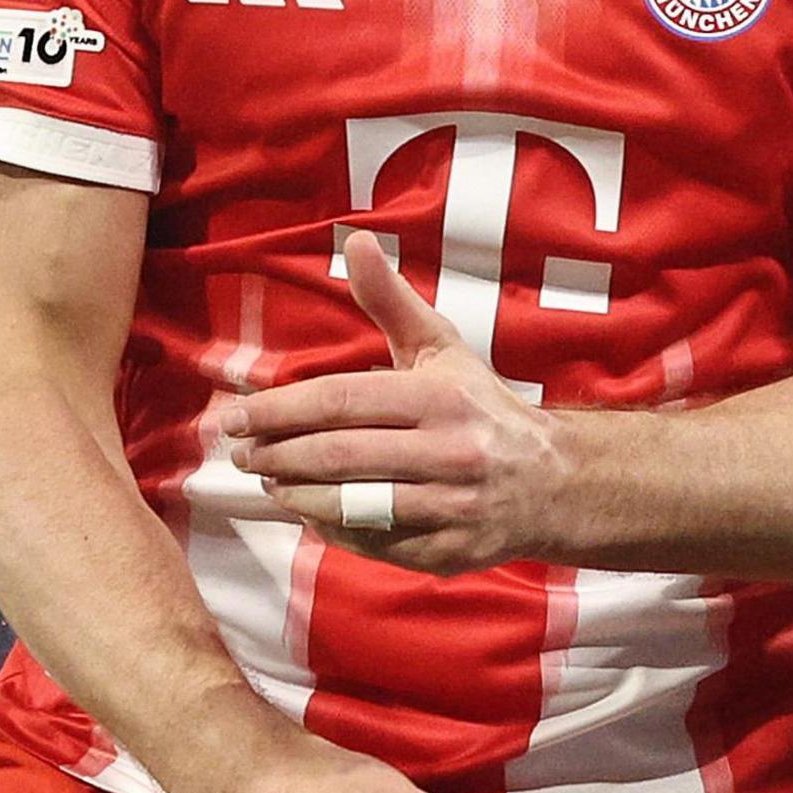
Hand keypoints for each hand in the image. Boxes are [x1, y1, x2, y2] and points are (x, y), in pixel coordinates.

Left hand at [227, 233, 578, 574]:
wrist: (558, 482)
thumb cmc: (484, 409)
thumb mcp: (443, 350)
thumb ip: (391, 303)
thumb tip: (356, 241)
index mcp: (441, 397)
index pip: (342, 401)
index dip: (279, 411)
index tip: (234, 417)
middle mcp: (450, 451)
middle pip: (340, 456)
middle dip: (277, 455)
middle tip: (240, 455)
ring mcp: (451, 506)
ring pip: (353, 506)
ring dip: (297, 495)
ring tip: (269, 481)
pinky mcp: (449, 552)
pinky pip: (375, 544)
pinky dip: (333, 530)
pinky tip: (310, 512)